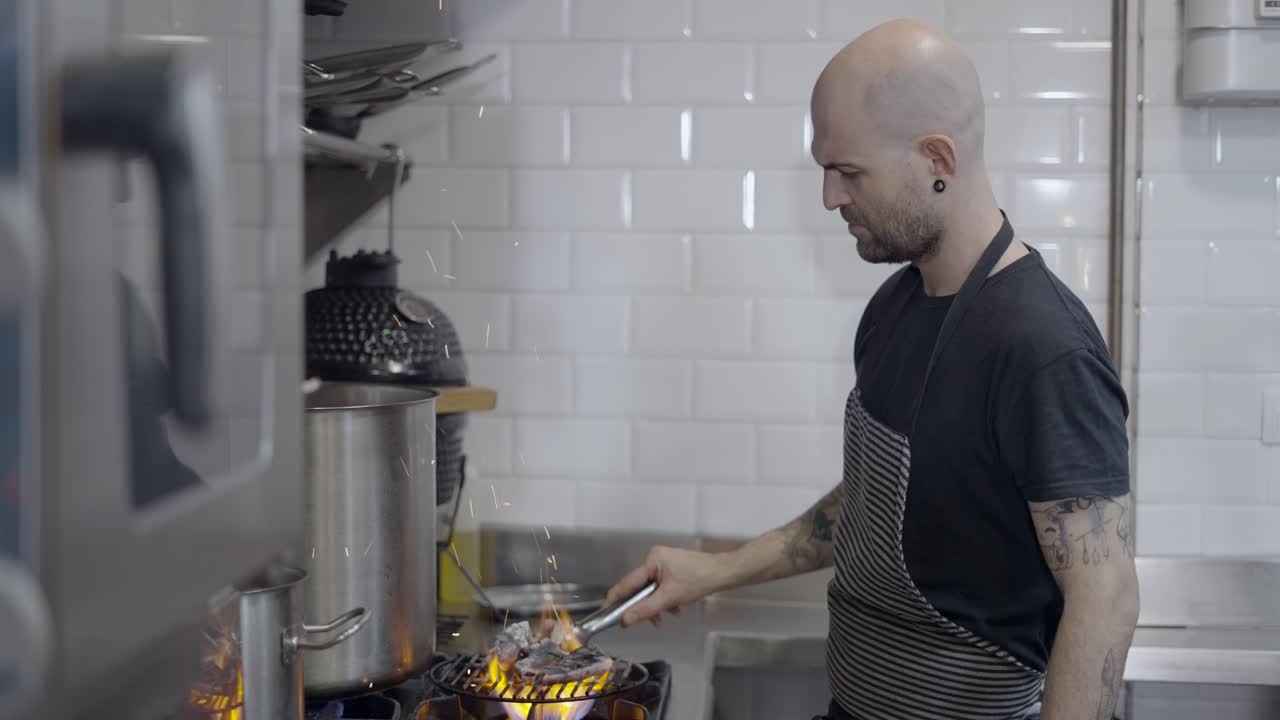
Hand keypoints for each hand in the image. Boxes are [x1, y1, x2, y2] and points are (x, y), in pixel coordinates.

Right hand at [605, 546, 733, 626]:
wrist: (723, 573)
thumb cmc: (699, 579)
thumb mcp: (669, 598)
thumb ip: (646, 609)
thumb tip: (627, 619)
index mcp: (651, 560)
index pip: (627, 583)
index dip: (616, 599)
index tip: (606, 612)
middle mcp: (655, 558)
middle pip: (640, 588)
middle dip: (645, 605)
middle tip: (649, 620)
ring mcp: (664, 563)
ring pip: (652, 590)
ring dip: (658, 604)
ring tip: (669, 613)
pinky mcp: (672, 569)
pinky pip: (661, 587)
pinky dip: (666, 599)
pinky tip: (676, 608)